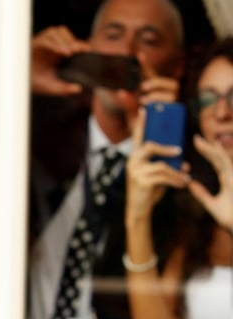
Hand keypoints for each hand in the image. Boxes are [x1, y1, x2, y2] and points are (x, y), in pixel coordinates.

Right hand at [31, 26, 88, 95]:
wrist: (19, 85)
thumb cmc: (35, 84)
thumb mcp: (52, 87)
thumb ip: (65, 89)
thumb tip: (79, 89)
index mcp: (57, 53)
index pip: (71, 42)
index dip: (79, 44)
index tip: (86, 50)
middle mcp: (50, 46)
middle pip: (63, 32)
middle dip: (71, 39)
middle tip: (76, 51)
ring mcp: (41, 44)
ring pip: (55, 32)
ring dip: (63, 40)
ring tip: (68, 52)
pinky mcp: (33, 45)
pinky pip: (44, 39)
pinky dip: (54, 44)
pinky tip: (61, 52)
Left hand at [116, 55, 179, 130]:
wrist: (146, 143)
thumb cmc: (139, 125)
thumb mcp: (131, 114)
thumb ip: (128, 103)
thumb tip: (122, 92)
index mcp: (155, 92)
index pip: (152, 76)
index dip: (146, 65)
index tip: (138, 55)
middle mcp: (167, 96)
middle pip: (169, 82)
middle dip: (156, 83)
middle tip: (142, 88)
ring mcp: (173, 105)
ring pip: (172, 93)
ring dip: (159, 94)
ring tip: (144, 100)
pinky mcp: (177, 114)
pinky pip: (174, 107)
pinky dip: (162, 105)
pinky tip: (150, 108)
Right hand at [125, 107, 187, 223]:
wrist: (138, 209)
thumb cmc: (148, 191)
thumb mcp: (158, 176)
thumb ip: (169, 167)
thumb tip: (185, 163)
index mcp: (135, 157)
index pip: (138, 137)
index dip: (142, 124)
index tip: (145, 109)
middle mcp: (132, 162)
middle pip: (150, 147)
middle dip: (166, 148)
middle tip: (179, 150)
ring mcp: (135, 172)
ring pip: (161, 165)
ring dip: (176, 172)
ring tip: (185, 177)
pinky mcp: (141, 182)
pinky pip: (163, 177)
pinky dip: (175, 180)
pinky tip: (182, 183)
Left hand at [188, 134, 232, 229]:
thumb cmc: (230, 218)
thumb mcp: (212, 204)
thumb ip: (202, 194)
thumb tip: (190, 184)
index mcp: (228, 178)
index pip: (217, 161)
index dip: (208, 151)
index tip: (197, 141)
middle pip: (220, 157)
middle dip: (209, 147)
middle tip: (195, 137)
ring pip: (224, 160)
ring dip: (213, 151)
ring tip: (200, 142)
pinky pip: (227, 167)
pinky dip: (220, 159)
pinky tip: (214, 152)